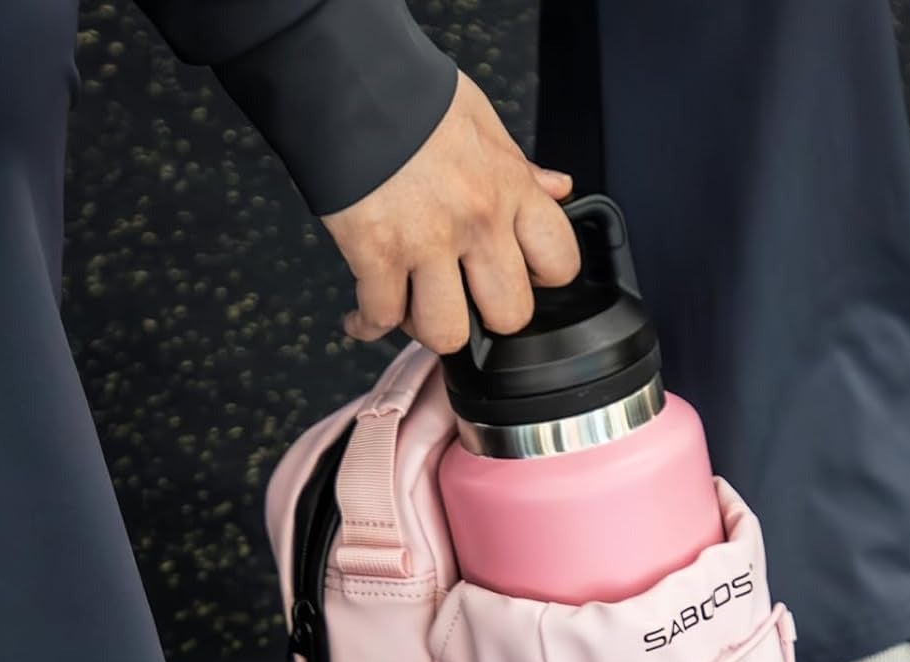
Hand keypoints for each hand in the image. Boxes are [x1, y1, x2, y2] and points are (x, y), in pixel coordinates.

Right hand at [321, 72, 580, 354]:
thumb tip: (557, 188)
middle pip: (508, 315)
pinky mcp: (377, 255)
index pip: (559, 263)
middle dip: (484, 318)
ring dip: (425, 329)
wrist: (349, 80)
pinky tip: (361, 319)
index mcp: (509, 189)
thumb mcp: (483, 123)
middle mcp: (477, 221)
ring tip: (411, 310)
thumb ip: (520, 169)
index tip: (518, 276)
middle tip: (462, 301)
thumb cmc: (412, 97)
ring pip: (446, 333)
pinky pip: (380, 318)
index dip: (539, 280)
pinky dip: (366, 326)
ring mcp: (427, 243)